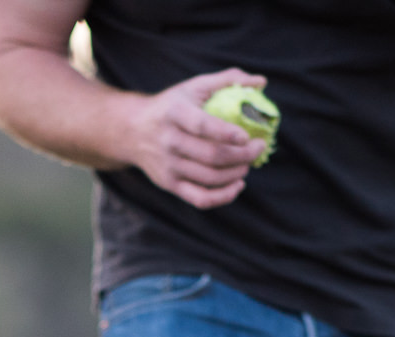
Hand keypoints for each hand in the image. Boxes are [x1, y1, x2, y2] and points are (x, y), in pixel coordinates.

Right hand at [122, 69, 268, 209]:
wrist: (133, 130)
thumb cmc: (172, 105)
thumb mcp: (193, 86)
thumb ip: (227, 80)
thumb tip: (261, 82)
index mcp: (174, 113)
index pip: (202, 125)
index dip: (226, 133)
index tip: (246, 136)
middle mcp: (169, 141)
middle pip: (212, 156)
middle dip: (243, 155)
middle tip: (258, 148)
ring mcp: (169, 166)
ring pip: (211, 178)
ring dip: (237, 173)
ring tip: (248, 163)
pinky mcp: (170, 184)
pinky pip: (201, 199)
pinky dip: (224, 196)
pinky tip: (238, 185)